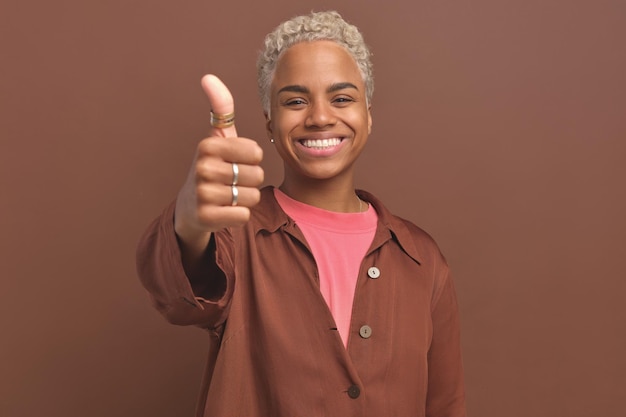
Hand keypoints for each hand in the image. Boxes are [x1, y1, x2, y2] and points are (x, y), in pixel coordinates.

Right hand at [174, 75, 263, 248]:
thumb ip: (221, 109)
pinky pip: (244, 215)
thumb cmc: (212, 168)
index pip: (256, 153)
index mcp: (208, 145)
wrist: (190, 207)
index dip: (252, 160)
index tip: (235, 162)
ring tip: (228, 196)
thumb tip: (209, 77)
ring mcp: (203, 194)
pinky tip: (225, 210)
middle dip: (250, 181)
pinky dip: (239, 215)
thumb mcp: (216, 139)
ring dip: (245, 198)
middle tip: (231, 182)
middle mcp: (203, 167)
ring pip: (252, 196)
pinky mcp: (206, 217)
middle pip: (257, 175)